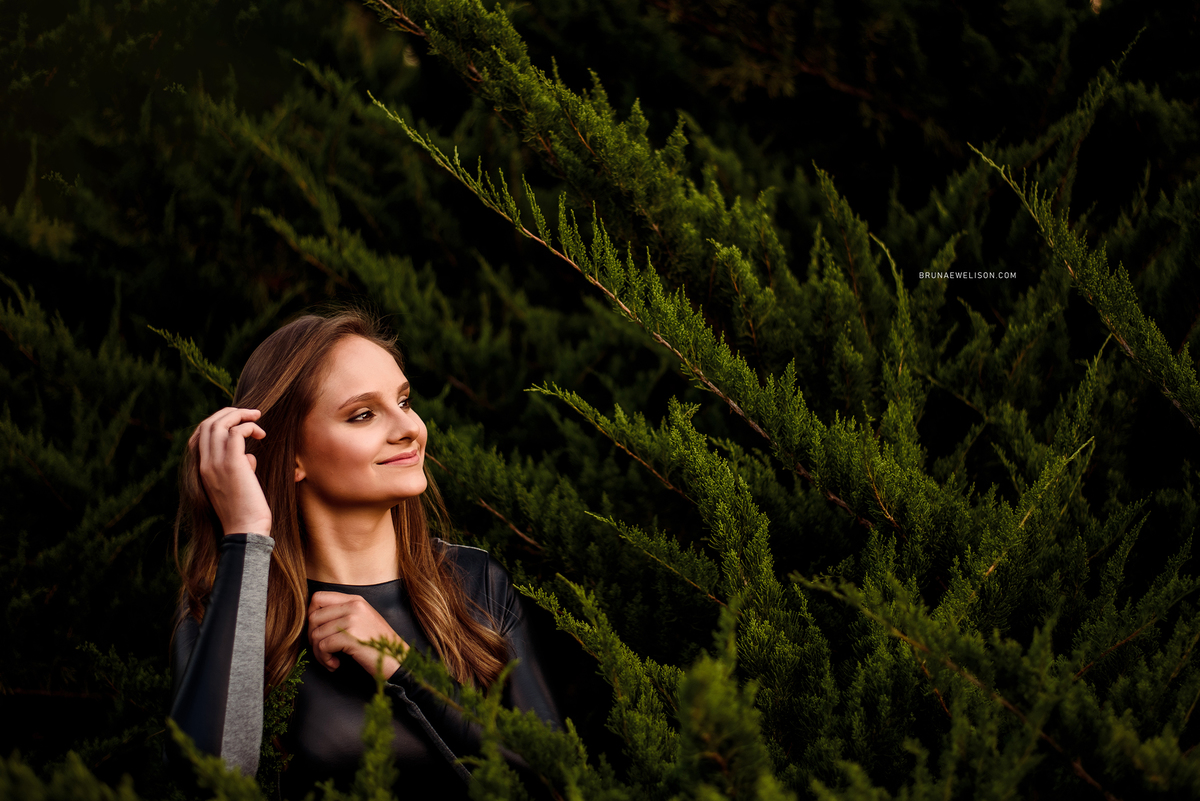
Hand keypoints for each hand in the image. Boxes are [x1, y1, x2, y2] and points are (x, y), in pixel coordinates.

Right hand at [190, 406, 271, 535]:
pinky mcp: (232, 465)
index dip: (216, 421)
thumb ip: (238, 466)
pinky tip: (261, 436)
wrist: (246, 530)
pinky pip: (236, 432)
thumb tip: (249, 456)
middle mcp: (205, 464)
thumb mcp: (236, 484)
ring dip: (240, 415)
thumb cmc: (245, 510)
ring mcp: (216, 464)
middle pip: (208, 424)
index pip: (199, 435)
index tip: (236, 421)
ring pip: (219, 424)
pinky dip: (249, 427)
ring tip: (257, 418)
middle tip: (251, 413)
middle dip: (229, 412)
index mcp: (202, 469)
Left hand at [307, 591, 409, 677]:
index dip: (311, 616)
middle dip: (312, 637)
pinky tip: (335, 664)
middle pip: (313, 617)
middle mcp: (353, 606)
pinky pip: (323, 646)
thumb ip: (343, 613)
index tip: (318, 631)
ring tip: (330, 660)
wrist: (398, 659)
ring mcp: (352, 620)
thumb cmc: (379, 644)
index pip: (318, 598)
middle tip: (323, 650)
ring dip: (319, 653)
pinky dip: (325, 659)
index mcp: (355, 600)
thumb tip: (314, 619)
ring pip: (316, 634)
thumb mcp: (363, 620)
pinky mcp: (350, 636)